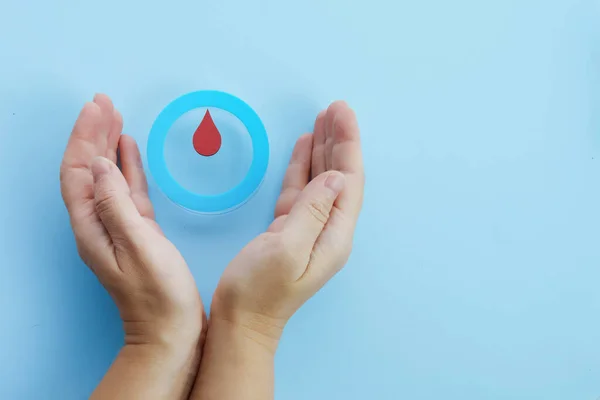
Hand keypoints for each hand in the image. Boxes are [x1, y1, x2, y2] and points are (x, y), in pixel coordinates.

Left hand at [60, 94, 204, 346]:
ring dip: (109, 145)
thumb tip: (101, 164)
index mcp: (91, 226)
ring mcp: (118, 225)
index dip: (85, 137)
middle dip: (94, 133)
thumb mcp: (138, 246)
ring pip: (108, 175)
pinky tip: (130, 150)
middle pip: (89, 169)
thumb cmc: (157, 294)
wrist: (171, 329)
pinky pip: (128, 189)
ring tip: (115, 117)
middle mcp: (99, 223)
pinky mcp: (139, 229)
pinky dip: (127, 166)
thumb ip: (117, 204)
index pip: (79, 171)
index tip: (98, 108)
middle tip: (105, 103)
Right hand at [211, 101, 363, 343]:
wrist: (241, 322)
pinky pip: (301, 190)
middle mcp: (328, 230)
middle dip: (338, 140)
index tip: (342, 113)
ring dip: (322, 149)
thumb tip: (336, 176)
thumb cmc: (259, 291)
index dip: (347, 144)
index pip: (348, 180)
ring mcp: (309, 229)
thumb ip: (313, 211)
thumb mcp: (286, 249)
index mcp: (334, 235)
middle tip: (334, 107)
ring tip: (321, 119)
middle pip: (339, 176)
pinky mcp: (288, 230)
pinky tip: (303, 148)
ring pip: (320, 180)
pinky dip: (302, 167)